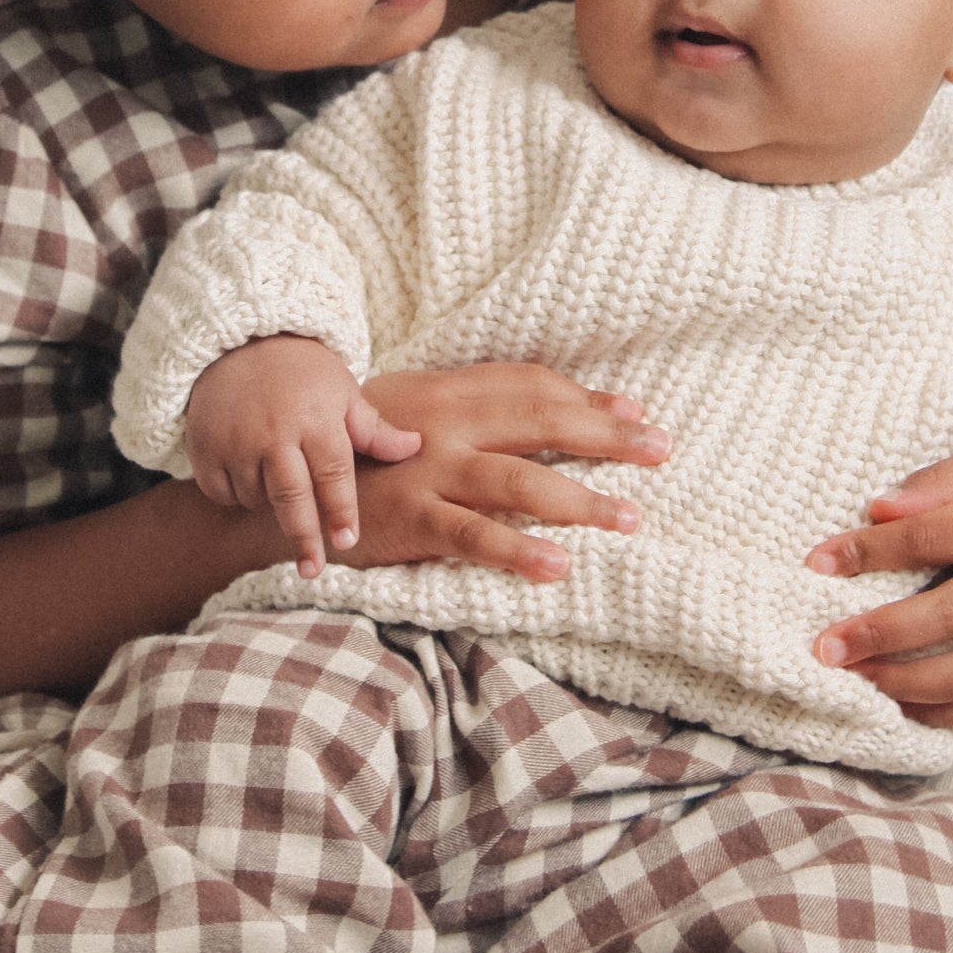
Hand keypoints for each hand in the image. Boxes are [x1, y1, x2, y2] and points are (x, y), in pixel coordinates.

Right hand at [185, 335, 421, 577]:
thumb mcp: (343, 391)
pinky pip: (221, 492)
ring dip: (269, 510)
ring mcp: (234, 441)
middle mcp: (273, 432)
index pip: (333, 473)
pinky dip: (236, 496)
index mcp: (315, 418)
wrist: (238, 342)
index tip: (347, 541)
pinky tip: (250, 484)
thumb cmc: (302, 373)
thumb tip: (417, 448)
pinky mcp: (203, 447)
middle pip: (290, 497)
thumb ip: (373, 429)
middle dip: (303, 536)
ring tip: (283, 500)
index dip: (341, 510)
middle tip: (313, 570)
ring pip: (255, 498)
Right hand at [342, 362, 670, 585]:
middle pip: (541, 422)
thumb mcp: (414, 412)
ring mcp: (430, 472)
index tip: (638, 413)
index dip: (588, 399)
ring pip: (520, 482)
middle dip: (608, 436)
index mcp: (449, 391)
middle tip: (662, 451)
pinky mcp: (412, 520)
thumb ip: (474, 408)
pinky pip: (474, 537)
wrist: (290, 487)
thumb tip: (552, 408)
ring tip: (630, 518)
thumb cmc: (362, 452)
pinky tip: (560, 566)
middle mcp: (446, 425)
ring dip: (582, 500)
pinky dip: (518, 551)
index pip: (532, 386)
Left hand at [802, 419, 952, 727]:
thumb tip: (879, 509)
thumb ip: (942, 478)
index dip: (869, 551)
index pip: (932, 538)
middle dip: (881, 634)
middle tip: (824, 647)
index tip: (817, 562)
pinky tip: (907, 707)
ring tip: (858, 680)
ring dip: (911, 684)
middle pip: (950, 615)